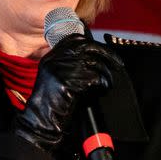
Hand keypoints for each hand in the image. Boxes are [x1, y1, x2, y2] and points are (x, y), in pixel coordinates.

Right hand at [14, 34, 122, 151]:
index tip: (106, 53)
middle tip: (118, 64)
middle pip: (87, 47)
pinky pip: (94, 77)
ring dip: (107, 74)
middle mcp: (55, 60)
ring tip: (108, 83)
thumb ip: (70, 64)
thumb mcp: (56, 76)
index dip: (95, 45)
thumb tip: (96, 56)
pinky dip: (103, 83)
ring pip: (94, 63)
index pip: (76, 39)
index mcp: (52, 57)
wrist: (42, 120)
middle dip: (108, 55)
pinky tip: (103, 89)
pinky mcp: (68, 82)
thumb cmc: (53, 103)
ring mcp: (61, 70)